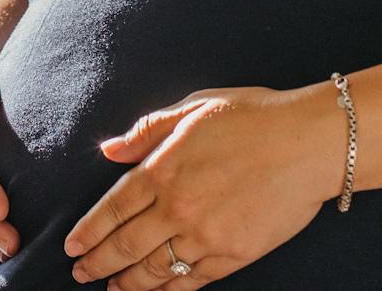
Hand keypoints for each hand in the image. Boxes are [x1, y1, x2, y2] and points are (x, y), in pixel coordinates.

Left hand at [65, 85, 342, 287]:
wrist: (309, 143)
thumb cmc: (253, 117)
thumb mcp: (193, 108)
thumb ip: (147, 131)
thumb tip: (109, 150)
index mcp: (163, 169)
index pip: (113, 209)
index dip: (89, 231)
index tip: (72, 246)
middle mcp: (178, 207)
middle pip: (126, 246)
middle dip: (98, 263)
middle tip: (80, 274)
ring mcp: (205, 235)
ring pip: (155, 270)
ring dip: (128, 283)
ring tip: (111, 289)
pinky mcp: (233, 255)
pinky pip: (192, 281)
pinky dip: (169, 290)